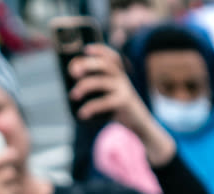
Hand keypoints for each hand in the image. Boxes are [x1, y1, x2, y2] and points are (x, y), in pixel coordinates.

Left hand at [71, 44, 178, 165]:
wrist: (140, 124)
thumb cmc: (120, 108)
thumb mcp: (112, 93)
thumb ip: (98, 84)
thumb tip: (73, 78)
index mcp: (119, 74)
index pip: (112, 56)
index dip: (100, 49)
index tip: (86, 49)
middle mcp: (122, 79)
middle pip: (104, 64)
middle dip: (86, 64)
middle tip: (73, 73)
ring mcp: (124, 89)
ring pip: (100, 81)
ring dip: (83, 86)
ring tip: (73, 95)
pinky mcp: (124, 102)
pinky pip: (104, 102)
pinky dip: (90, 107)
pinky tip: (82, 113)